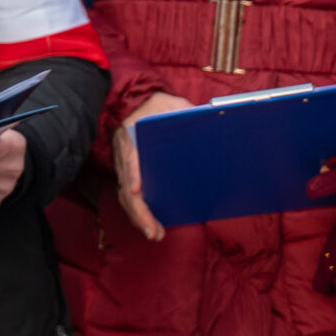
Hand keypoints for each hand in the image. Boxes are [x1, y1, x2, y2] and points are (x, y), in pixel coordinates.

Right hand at [110, 91, 194, 242]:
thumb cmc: (158, 105)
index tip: (136, 190)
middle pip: (126, 186)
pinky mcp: (129, 173)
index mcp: (133, 134)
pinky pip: (129, 196)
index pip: (130, 156)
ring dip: (138, 217)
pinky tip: (150, 225)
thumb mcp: (173, 104)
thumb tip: (211, 121)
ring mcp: (125, 165)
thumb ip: (187, 113)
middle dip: (138, 211)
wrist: (136, 101)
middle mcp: (125, 153)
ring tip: (154, 234)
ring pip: (126, 196)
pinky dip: (138, 213)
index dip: (132, 173)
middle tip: (153, 231)